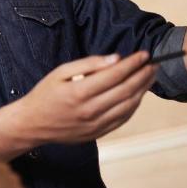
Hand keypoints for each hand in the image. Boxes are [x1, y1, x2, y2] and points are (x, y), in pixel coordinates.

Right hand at [18, 51, 156, 143]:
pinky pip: (122, 119)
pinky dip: (134, 106)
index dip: (131, 63)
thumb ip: (87, 64)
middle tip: (153, 64)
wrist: (33, 124)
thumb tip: (115, 58)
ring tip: (150, 77)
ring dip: (142, 90)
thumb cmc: (45, 94)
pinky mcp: (98, 133)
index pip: (114, 75)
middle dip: (142, 75)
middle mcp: (89, 110)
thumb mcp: (60, 72)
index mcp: (78, 92)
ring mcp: (95, 124)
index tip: (143, 54)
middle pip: (125, 90)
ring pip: (128, 106)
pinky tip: (138, 95)